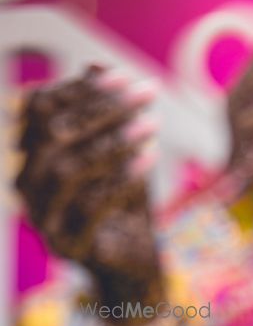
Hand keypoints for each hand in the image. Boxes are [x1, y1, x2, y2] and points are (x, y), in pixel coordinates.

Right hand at [16, 64, 162, 292]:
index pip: (39, 108)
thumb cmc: (126, 198)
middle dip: (102, 108)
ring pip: (67, 170)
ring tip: (153, 124)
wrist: (134, 260)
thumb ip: (106, 114)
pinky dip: (122, 177)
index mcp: (30, 154)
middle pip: (51, 135)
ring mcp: (42, 219)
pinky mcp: (67, 246)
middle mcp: (26, 184)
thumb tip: (94, 64)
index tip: (128, 76)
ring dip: (113, 142)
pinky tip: (151, 158)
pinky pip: (91, 206)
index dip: (82, 87)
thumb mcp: (118, 151)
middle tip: (148, 92)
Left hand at [226, 9, 252, 163]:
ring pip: (238, 107)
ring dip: (234, 139)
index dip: (246, 97)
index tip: (244, 123)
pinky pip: (251, 126)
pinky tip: (241, 164)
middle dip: (232, 122)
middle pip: (241, 85)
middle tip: (234, 150)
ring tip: (237, 162)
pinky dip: (241, 148)